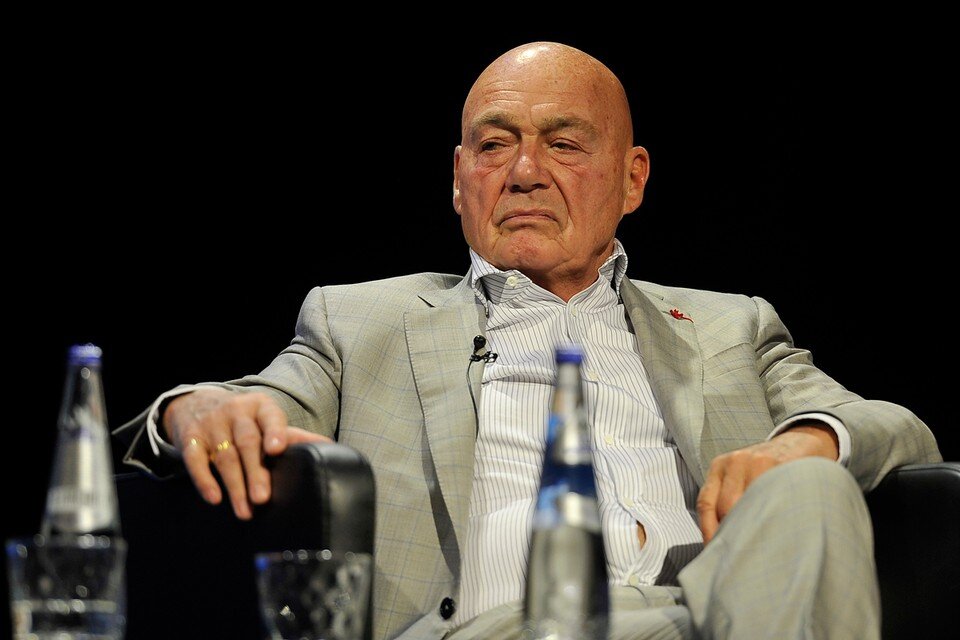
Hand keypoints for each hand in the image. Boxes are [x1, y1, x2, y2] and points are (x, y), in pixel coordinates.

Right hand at [162, 388, 330, 519]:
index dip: (273, 432)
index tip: (277, 449)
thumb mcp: (267, 420)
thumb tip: (331, 447)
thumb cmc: (244, 420)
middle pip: (246, 442)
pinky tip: (214, 499)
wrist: (197, 403)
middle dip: (255, 471)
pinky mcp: (190, 439)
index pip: (269, 417)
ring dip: (235, 486)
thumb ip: (294, 436)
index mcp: (260, 407)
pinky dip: (204, 480)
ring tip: (245, 511)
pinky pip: (195, 460)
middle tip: (263, 498)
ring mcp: (211, 425)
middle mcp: (235, 412)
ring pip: (224, 456)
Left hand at [696, 423, 838, 543]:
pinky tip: (779, 530)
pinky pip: (773, 496)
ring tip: (760, 551)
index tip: (714, 556)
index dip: (709, 533)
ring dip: (754, 529)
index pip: (706, 504)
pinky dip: (775, 516)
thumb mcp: (740, 477)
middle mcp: (734, 462)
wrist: (800, 442)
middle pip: (727, 507)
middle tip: (740, 559)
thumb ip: (729, 501)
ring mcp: (758, 461)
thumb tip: (721, 546)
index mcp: (719, 467)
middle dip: (732, 535)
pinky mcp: (782, 464)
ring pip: (749, 504)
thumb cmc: (766, 469)